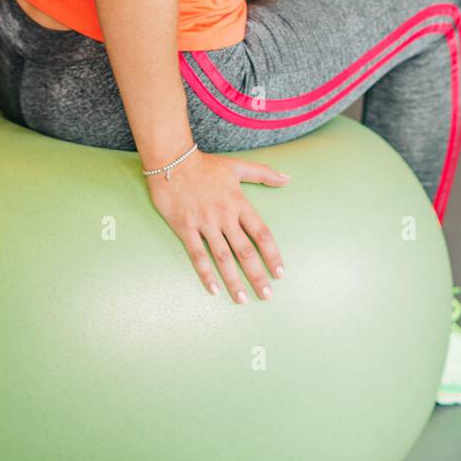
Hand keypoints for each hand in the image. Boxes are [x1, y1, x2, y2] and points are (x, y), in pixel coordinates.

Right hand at [146, 149, 289, 301]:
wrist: (172, 161)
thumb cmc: (206, 166)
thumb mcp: (237, 166)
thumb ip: (264, 174)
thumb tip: (287, 179)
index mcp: (239, 203)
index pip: (261, 233)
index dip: (272, 254)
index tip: (280, 273)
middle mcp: (224, 216)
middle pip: (245, 250)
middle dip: (257, 274)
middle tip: (267, 296)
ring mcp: (205, 223)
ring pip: (223, 257)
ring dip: (234, 280)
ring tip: (243, 299)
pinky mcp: (185, 227)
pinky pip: (198, 254)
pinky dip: (206, 273)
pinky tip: (214, 290)